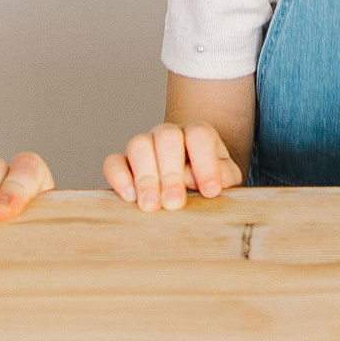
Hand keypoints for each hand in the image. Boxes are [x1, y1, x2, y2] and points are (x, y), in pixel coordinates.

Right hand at [103, 123, 241, 210]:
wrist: (193, 186)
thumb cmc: (211, 182)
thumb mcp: (226, 180)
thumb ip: (222, 176)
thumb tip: (191, 178)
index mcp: (198, 134)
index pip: (199, 136)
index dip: (205, 163)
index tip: (211, 192)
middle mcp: (170, 134)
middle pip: (166, 137)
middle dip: (171, 173)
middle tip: (175, 204)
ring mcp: (145, 145)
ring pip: (139, 145)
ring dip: (145, 177)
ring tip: (151, 206)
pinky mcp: (123, 163)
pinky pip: (113, 162)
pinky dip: (119, 178)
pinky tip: (130, 198)